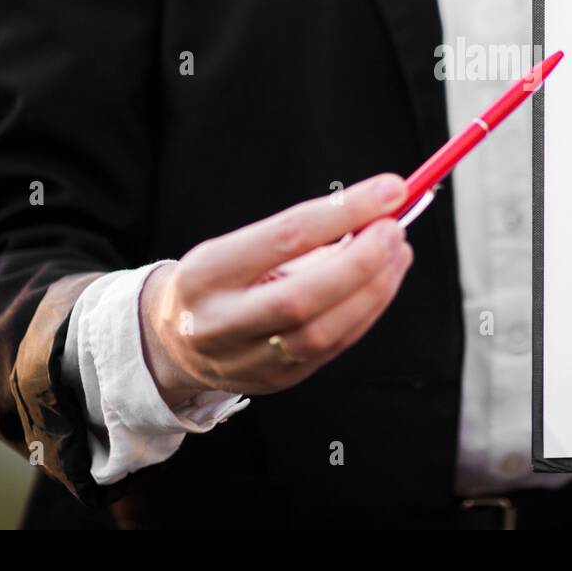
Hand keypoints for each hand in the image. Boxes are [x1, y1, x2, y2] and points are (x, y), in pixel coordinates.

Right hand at [140, 174, 413, 405]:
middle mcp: (220, 323)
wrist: (173, 343)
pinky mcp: (276, 382)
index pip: (286, 236)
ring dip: (374, 289)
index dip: (345, 210)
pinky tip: (384, 281)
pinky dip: (367, 310)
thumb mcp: (242, 246)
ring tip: (398, 251)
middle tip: (396, 229)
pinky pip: (333, 348)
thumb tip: (379, 210)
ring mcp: (247, 360)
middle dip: (363, 261)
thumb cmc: (222, 279)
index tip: (391, 188)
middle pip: (303, 297)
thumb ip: (306, 233)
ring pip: (323, 333)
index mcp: (207, 273)